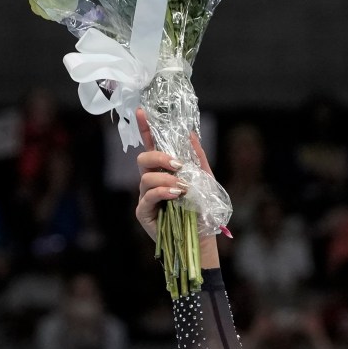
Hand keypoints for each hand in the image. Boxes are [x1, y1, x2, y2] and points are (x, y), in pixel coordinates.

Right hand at [131, 111, 214, 240]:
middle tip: (178, 165)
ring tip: (183, 188)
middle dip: (159, 157)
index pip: (152, 146)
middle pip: (143, 158)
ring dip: (166, 178)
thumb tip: (191, 134)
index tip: (142, 112)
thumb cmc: (202, 209)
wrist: (202, 236)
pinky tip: (176, 194)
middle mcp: (151, 181)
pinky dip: (162, 192)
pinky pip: (148, 196)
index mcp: (164, 170)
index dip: (146, 129)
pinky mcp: (143, 212)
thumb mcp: (205, 179)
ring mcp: (145, 196)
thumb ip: (197, 157)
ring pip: (145, 177)